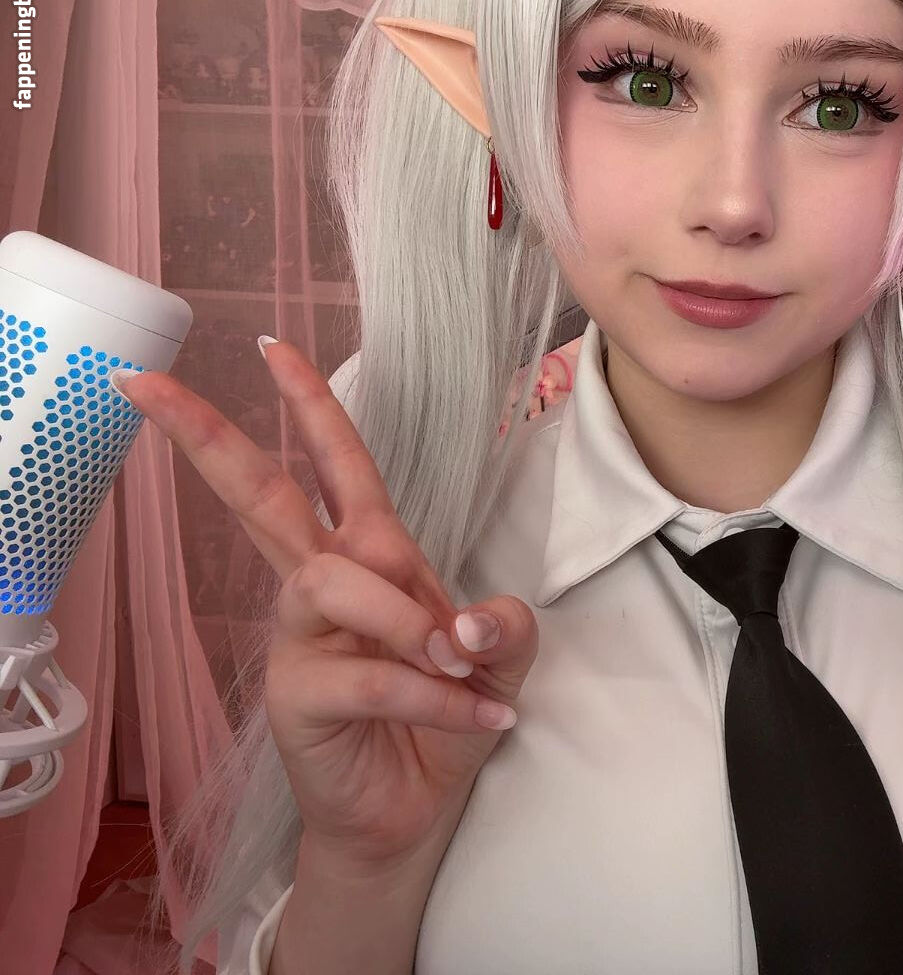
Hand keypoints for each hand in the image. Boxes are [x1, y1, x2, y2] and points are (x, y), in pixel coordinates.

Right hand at [112, 337, 538, 870]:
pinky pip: (367, 673)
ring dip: (407, 619)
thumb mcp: (500, 658)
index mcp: (368, 555)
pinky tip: (476, 716)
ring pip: (333, 581)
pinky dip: (432, 694)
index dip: (308, 406)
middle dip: (211, 436)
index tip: (274, 346)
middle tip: (148, 384)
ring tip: (458, 663)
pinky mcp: (297, 695)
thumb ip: (503, 624)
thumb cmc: (447, 715)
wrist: (418, 808)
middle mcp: (322, 586)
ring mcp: (300, 639)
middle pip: (260, 495)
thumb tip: (461, 624)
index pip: (335, 466)